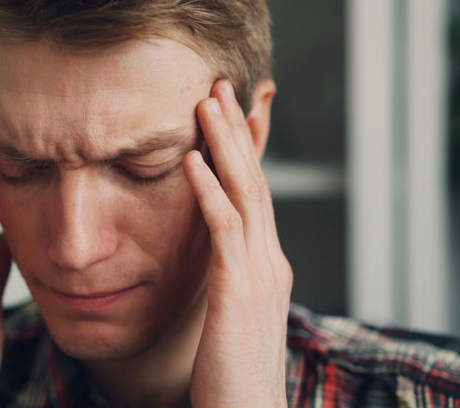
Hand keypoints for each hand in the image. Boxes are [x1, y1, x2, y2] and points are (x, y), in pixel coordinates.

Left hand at [183, 79, 292, 406]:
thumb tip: (211, 255)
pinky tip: (190, 161)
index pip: (255, 193)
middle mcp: (269, 260)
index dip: (242, 150)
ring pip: (244, 194)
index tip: (224, 112)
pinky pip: (223, 230)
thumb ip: (227, 277)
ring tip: (206, 104)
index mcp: (265, 264)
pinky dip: (208, 191)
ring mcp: (259, 273)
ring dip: (224, 146)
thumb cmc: (231, 372)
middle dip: (236, 131)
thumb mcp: (233, 313)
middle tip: (217, 86)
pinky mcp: (239, 291)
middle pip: (254, 180)